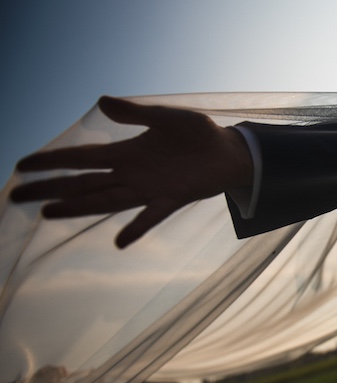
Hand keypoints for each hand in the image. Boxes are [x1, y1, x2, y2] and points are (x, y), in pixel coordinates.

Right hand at [10, 96, 252, 248]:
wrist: (230, 151)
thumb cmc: (198, 134)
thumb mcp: (167, 117)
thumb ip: (136, 113)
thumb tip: (101, 101)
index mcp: (127, 152)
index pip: (82, 158)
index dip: (52, 161)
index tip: (23, 166)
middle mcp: (132, 174)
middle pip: (84, 183)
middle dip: (52, 188)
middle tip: (17, 196)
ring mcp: (150, 189)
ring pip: (107, 200)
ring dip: (79, 207)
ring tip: (48, 213)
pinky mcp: (173, 199)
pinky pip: (152, 216)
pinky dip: (138, 228)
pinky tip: (120, 241)